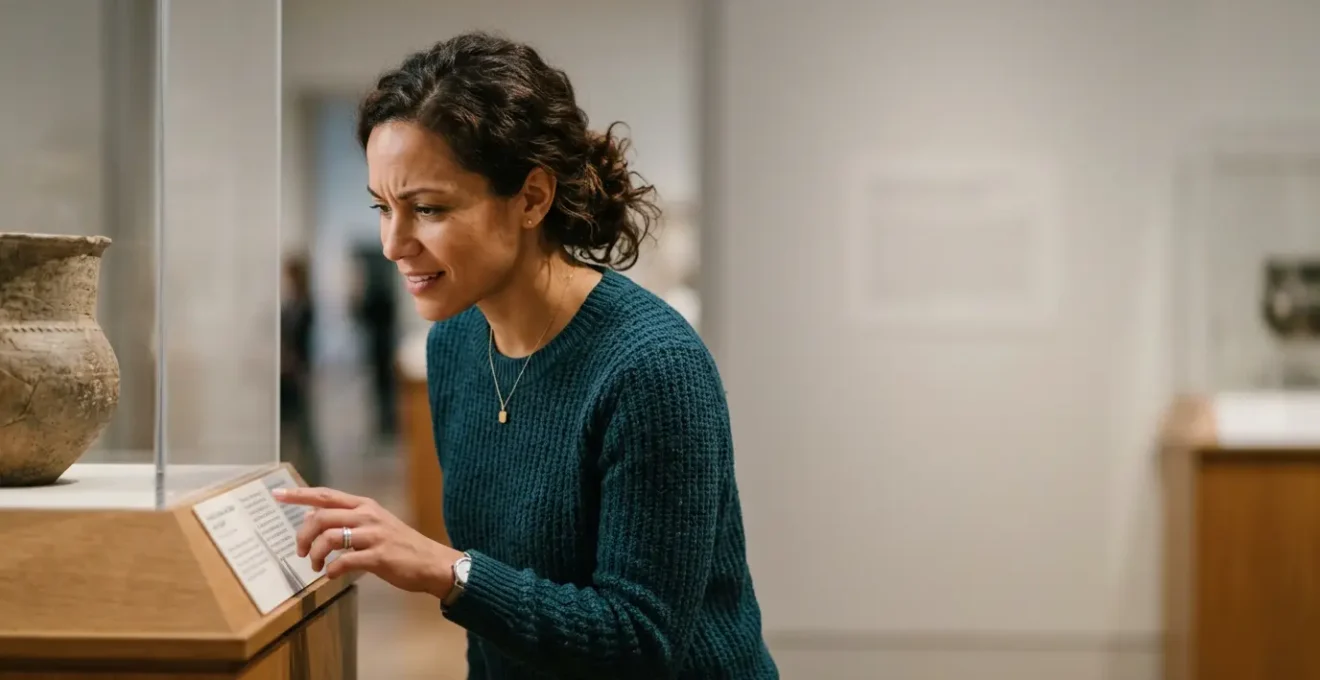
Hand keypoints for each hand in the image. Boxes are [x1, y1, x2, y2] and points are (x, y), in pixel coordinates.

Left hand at [274, 486, 463, 598]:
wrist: (431, 562)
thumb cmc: (400, 545)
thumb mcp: (374, 524)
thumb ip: (346, 520)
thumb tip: (313, 517)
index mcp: (364, 506)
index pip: (325, 495)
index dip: (299, 494)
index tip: (277, 494)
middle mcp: (367, 516)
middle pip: (322, 516)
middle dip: (304, 535)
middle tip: (301, 551)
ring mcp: (373, 535)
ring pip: (330, 537)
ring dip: (316, 554)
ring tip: (316, 566)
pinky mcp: (378, 556)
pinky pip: (345, 561)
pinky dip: (332, 570)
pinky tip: (332, 575)